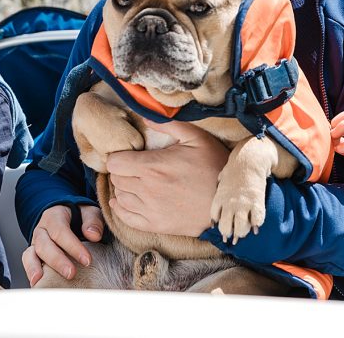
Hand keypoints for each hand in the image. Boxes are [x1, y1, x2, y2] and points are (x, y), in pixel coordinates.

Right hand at [22, 204, 103, 285]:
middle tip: (71, 274)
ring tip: (46, 282)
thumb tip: (93, 235)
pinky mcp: (33, 254)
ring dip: (38, 268)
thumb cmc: (81, 216)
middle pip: (44, 244)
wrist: (70, 217)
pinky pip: (27, 262)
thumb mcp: (89, 212)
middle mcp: (42, 229)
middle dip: (57, 260)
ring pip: (31, 254)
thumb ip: (92, 221)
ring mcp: (35, 242)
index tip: (87, 260)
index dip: (73, 246)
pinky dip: (31, 272)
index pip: (60, 231)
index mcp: (54, 216)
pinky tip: (37, 284)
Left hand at [106, 118, 227, 236]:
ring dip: (124, 188)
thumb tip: (145, 117)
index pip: (114, 162)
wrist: (229, 202)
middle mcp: (147, 189)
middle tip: (134, 167)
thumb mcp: (196, 138)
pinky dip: (122, 208)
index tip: (130, 154)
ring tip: (136, 182)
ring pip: (120, 197)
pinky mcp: (156, 225)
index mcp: (153, 167)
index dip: (119, 156)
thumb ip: (168, 125)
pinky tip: (126, 201)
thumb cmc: (214, 166)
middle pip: (116, 179)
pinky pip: (126, 218)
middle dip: (122, 171)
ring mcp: (150, 210)